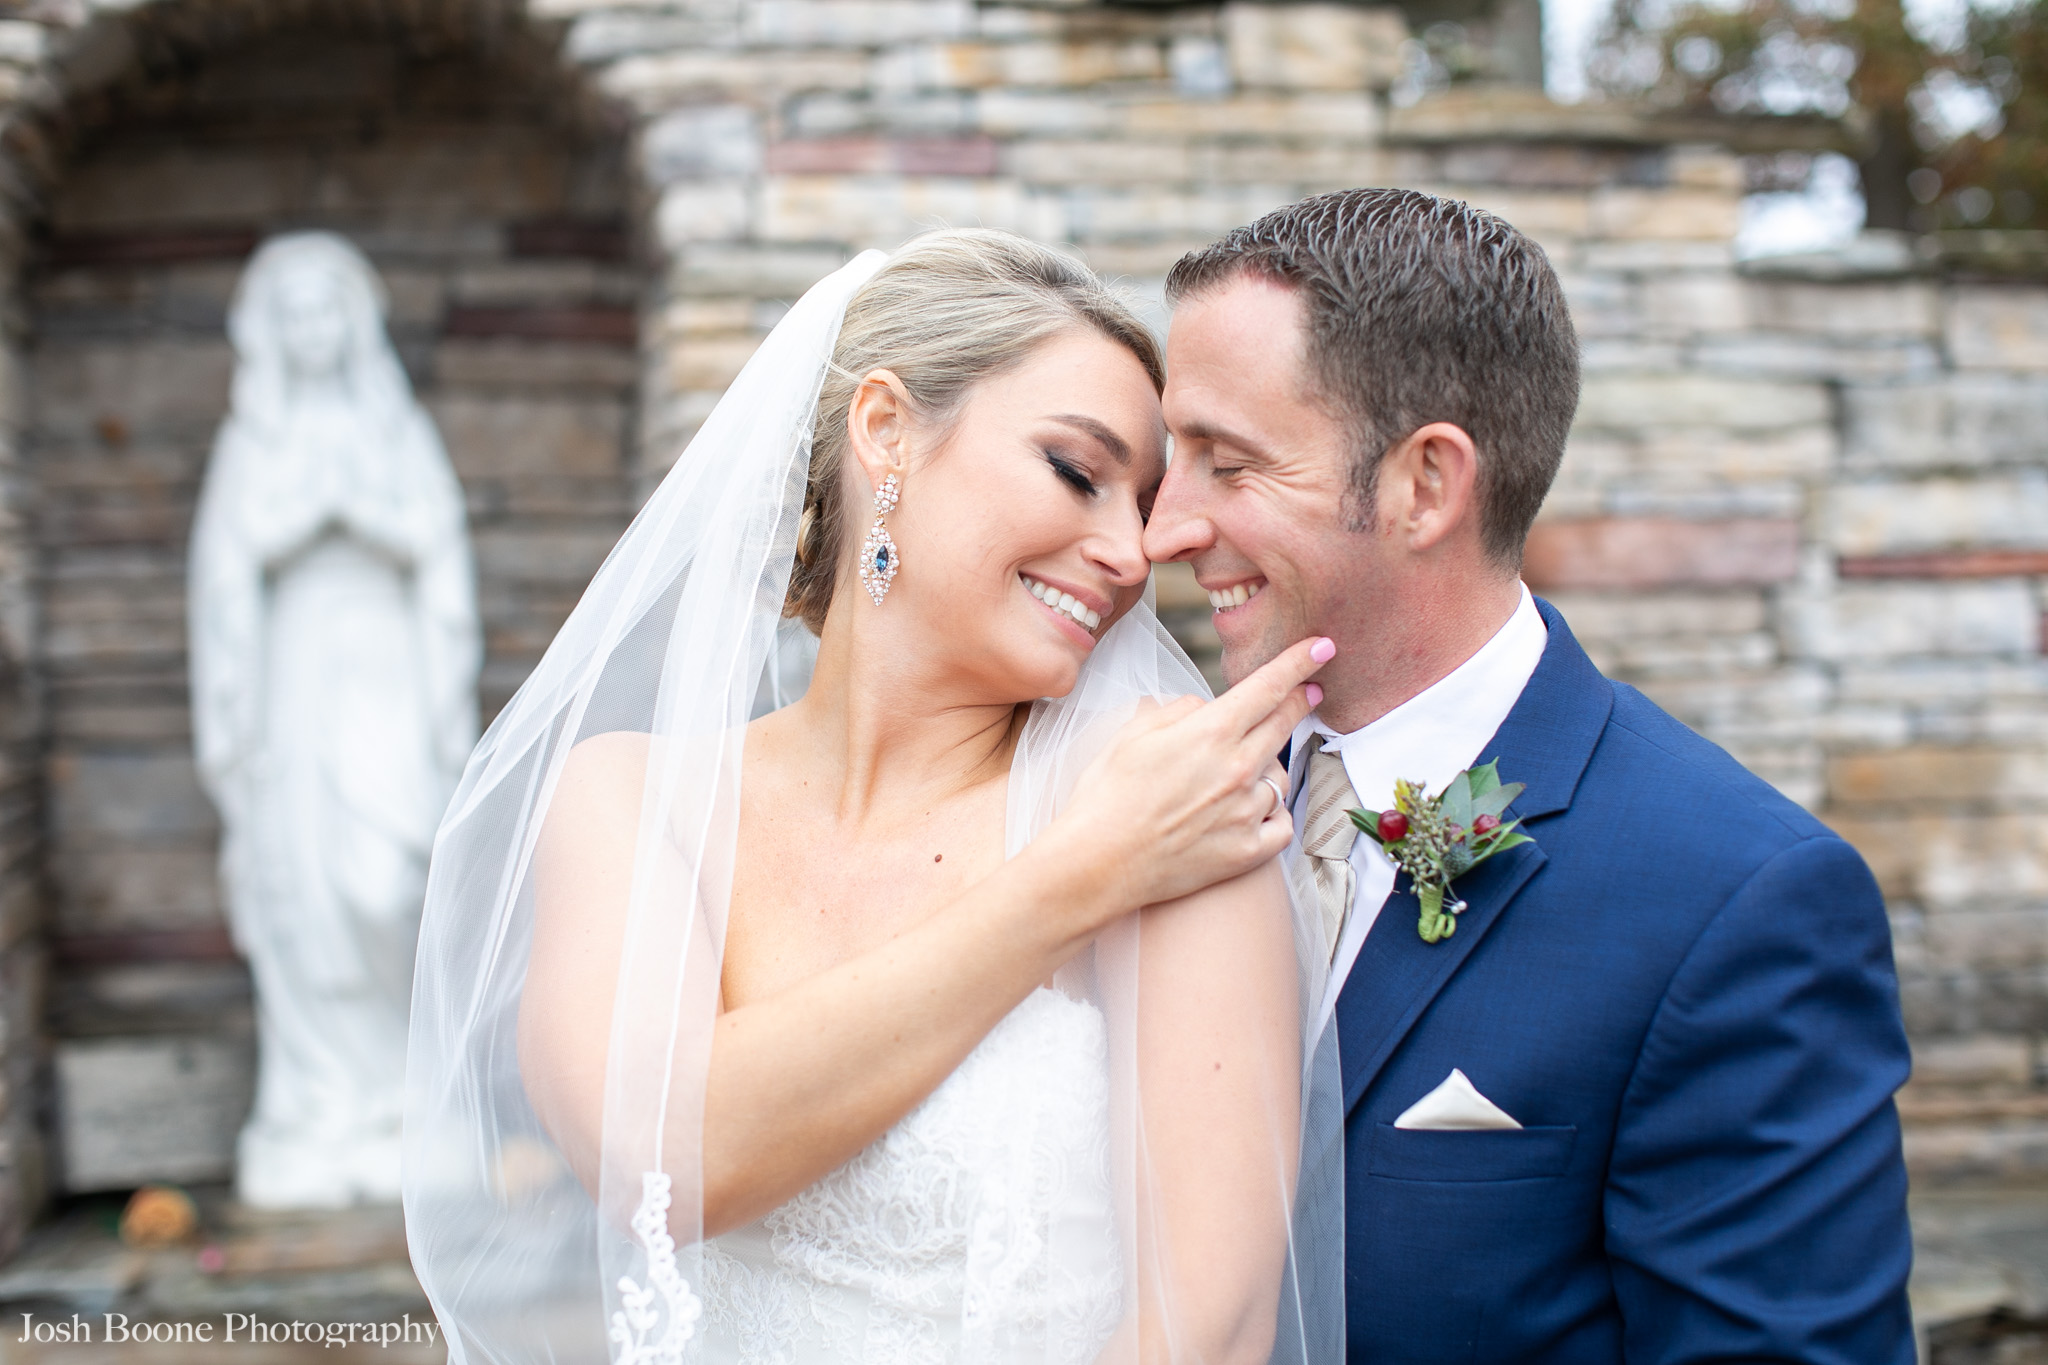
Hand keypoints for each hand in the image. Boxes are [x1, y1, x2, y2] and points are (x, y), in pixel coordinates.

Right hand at [1040, 636, 1331, 924]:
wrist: (1097, 864)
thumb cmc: (1106, 796)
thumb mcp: (1133, 734)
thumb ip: (1178, 711)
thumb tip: (1205, 708)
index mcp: (1210, 733)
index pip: (1268, 687)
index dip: (1299, 662)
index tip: (1323, 648)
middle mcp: (1238, 769)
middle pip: (1284, 724)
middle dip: (1302, 700)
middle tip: (1310, 692)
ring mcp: (1247, 813)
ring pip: (1280, 777)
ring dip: (1268, 769)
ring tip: (1240, 776)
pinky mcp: (1248, 852)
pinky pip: (1281, 824)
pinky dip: (1272, 815)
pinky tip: (1253, 813)